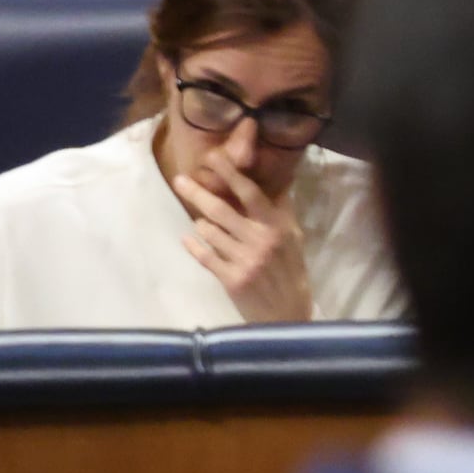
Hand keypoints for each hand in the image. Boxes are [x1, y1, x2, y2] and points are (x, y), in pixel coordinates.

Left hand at [171, 156, 311, 324]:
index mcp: (277, 228)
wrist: (288, 315)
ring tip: (202, 224)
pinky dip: (194, 246)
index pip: (250, 194)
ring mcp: (244, 261)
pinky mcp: (231, 279)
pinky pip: (204, 256)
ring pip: (209, 232)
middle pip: (221, 210)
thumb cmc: (291, 274)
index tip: (213, 157)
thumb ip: (281, 213)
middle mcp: (260, 241)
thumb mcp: (293, 241)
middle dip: (197, 193)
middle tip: (180, 180)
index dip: (230, 173)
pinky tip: (188, 240)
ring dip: (201, 225)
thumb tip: (275, 182)